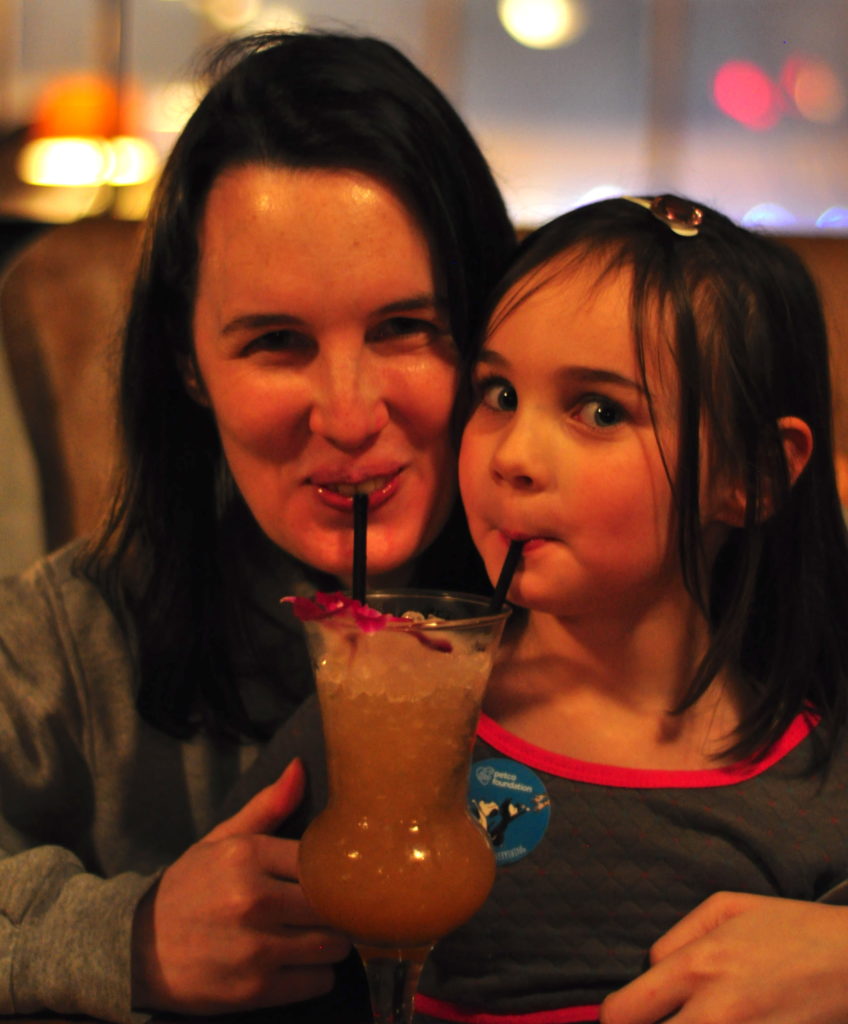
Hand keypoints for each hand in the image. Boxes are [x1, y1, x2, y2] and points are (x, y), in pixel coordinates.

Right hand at [132, 758, 350, 1013]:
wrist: (137, 950)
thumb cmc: (189, 889)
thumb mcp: (221, 840)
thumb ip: (267, 805)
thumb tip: (301, 766)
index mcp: (246, 856)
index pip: (321, 859)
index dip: (332, 870)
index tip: (335, 876)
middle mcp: (253, 900)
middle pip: (331, 904)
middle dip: (335, 908)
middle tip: (329, 909)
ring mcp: (254, 948)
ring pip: (333, 945)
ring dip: (331, 944)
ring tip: (316, 936)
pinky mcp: (255, 990)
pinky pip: (318, 982)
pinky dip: (316, 976)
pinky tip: (300, 965)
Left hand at [600, 891, 847, 1023]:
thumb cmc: (791, 928)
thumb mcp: (726, 908)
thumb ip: (676, 939)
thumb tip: (650, 971)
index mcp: (697, 967)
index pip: (623, 1013)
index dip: (616, 1019)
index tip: (624, 1018)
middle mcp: (715, 1014)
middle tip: (656, 1021)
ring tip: (692, 1020)